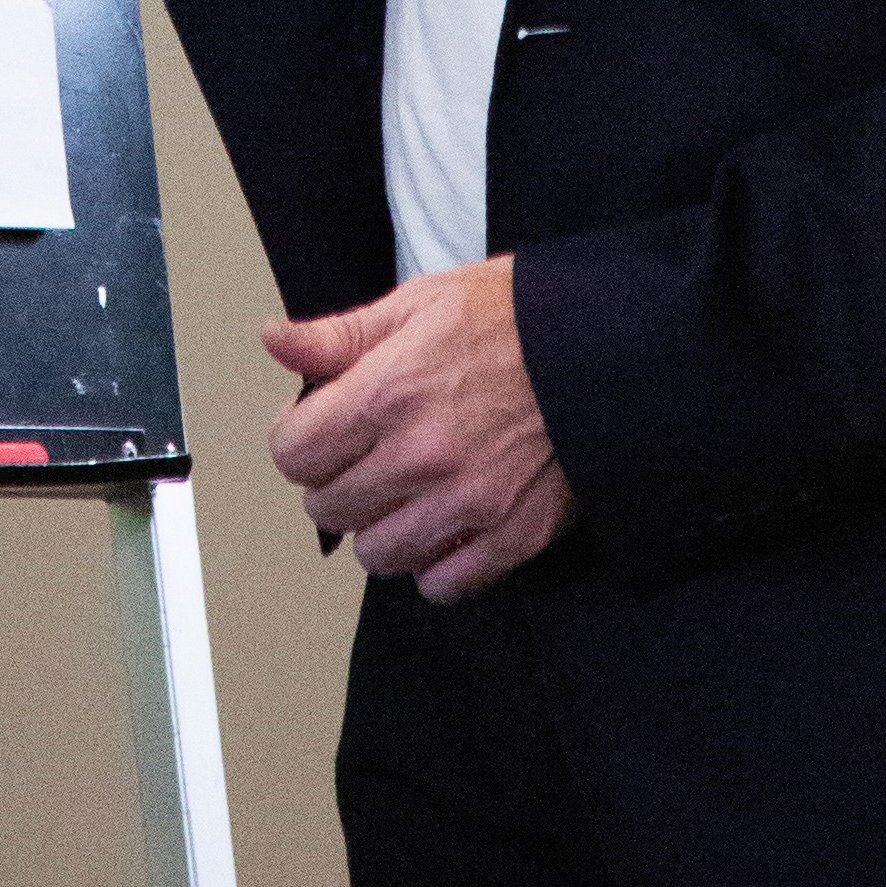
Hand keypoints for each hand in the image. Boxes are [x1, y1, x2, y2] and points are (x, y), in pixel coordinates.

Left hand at [263, 257, 573, 600]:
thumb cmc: (516, 319)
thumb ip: (340, 335)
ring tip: (402, 493)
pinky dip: (434, 564)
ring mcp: (467, 503)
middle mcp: (421, 456)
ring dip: (378, 527)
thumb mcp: (420, 302)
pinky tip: (444, 524)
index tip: (315, 428)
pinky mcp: (512, 536)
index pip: (293, 454)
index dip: (296, 439)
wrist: (609, 348)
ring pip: (377, 554)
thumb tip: (277, 342)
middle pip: (328, 507)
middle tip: (361, 456)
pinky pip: (442, 584)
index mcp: (388, 393)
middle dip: (333, 482)